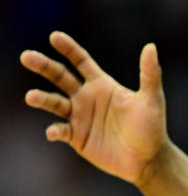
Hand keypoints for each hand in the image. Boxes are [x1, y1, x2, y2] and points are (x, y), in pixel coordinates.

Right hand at [20, 31, 167, 184]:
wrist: (148, 159)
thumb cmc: (152, 127)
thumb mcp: (151, 99)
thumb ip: (149, 74)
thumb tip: (151, 46)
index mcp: (102, 84)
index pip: (80, 61)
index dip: (68, 48)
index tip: (54, 37)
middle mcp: (87, 97)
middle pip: (60, 76)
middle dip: (43, 66)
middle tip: (26, 57)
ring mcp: (80, 117)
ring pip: (54, 103)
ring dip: (42, 99)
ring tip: (32, 97)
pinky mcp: (77, 137)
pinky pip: (61, 131)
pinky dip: (55, 131)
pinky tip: (54, 132)